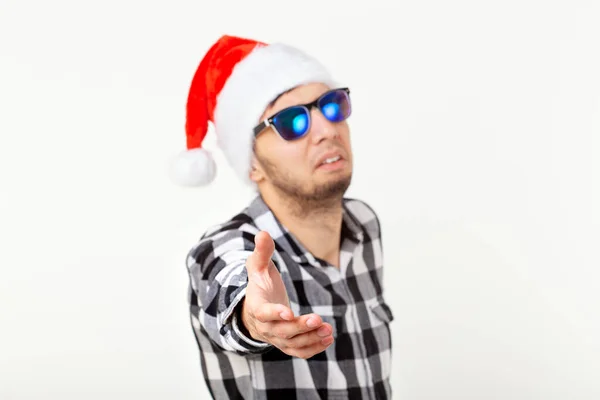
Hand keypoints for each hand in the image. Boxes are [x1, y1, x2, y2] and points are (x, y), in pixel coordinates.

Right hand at [241, 231, 333, 358]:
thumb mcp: (259, 266)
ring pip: (292, 343)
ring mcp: (275, 337)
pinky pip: (298, 351)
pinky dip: (313, 348)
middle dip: (300, 327)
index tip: (288, 313)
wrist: (255, 308)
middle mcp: (264, 326)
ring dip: (311, 338)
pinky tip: (328, 339)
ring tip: (328, 330)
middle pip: (281, 331)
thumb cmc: (260, 284)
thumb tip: (263, 233)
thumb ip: (262, 252)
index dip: (274, 314)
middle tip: (318, 319)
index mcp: (256, 306)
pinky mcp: (286, 343)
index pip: (263, 313)